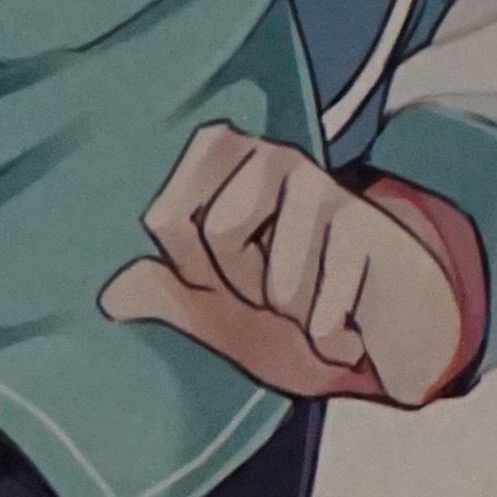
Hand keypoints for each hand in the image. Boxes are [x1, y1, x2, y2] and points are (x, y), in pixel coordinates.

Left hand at [100, 127, 475, 409]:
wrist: (386, 339)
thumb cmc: (300, 310)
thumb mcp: (221, 315)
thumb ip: (169, 297)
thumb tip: (110, 297)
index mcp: (222, 161)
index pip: (165, 218)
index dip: (190, 269)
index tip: (224, 276)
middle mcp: (270, 156)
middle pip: (216, 234)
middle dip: (244, 289)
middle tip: (278, 292)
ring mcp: (322, 184)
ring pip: (270, 278)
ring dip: (293, 316)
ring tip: (317, 301)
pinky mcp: (365, 223)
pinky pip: (317, 310)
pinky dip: (330, 338)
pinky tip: (349, 324)